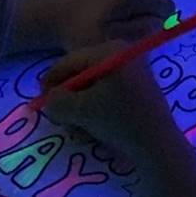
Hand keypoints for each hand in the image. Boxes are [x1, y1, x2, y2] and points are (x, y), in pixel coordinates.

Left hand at [12, 0, 174, 52]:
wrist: (46, 14)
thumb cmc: (77, 32)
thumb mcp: (111, 42)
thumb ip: (141, 32)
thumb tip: (159, 21)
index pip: (165, 6)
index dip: (155, 23)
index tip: (135, 33)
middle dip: (140, 14)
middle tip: (114, 28)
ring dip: (128, 5)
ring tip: (104, 17)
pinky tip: (98, 5)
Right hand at [38, 40, 177, 152]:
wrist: (157, 145)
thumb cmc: (118, 121)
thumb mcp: (80, 111)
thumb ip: (57, 101)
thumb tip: (50, 100)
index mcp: (110, 51)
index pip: (70, 61)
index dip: (50, 81)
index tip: (39, 101)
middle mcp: (122, 55)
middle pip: (81, 74)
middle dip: (68, 101)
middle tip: (60, 120)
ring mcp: (131, 73)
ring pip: (92, 90)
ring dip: (80, 113)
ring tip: (79, 132)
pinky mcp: (136, 91)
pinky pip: (106, 97)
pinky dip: (96, 114)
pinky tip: (94, 134)